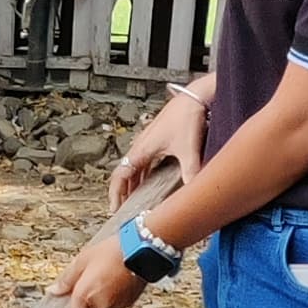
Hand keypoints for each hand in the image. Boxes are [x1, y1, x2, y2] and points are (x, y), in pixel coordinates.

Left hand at [54, 227, 146, 307]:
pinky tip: (111, 281)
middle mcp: (100, 306)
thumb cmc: (112, 252)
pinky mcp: (128, 303)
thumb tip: (54, 291)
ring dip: (96, 303)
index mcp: (84, 297)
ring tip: (99, 280)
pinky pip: (114, 306)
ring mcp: (116, 306)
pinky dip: (110, 298)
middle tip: (81, 291)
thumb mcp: (82, 260)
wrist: (142, 250)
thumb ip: (66, 280)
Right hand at [112, 84, 208, 210]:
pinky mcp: (157, 140)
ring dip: (132, 184)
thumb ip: (190, 172)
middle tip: (123, 209)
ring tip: (134, 199)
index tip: (115, 208)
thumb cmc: (187, 118)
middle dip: (122, 192)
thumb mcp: (188, 149)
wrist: (193, 98)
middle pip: (124, 174)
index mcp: (141, 150)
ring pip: (134, 168)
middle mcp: (140, 146)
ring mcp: (148, 143)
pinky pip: (144, 162)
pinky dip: (142, 175)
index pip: (120, 176)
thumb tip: (193, 193)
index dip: (115, 194)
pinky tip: (150, 182)